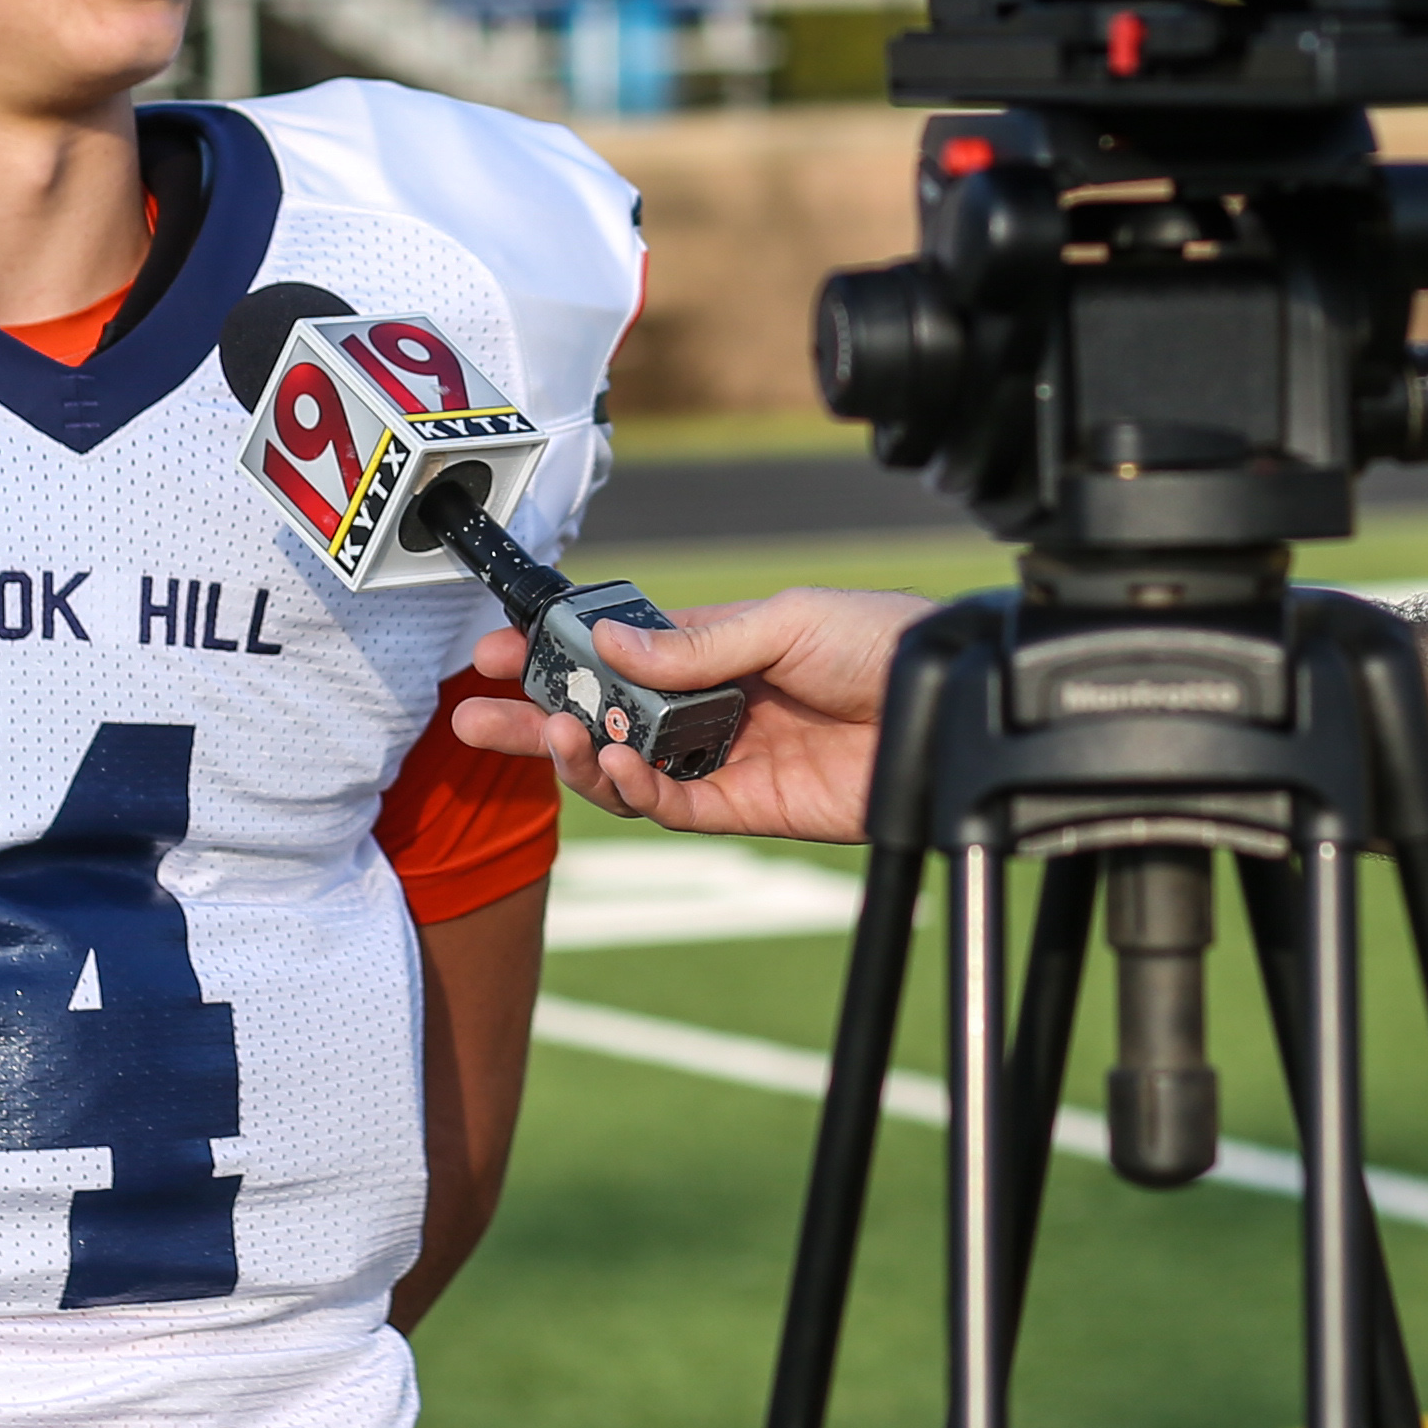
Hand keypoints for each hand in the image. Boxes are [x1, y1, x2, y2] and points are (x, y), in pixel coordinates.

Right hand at [454, 586, 925, 840]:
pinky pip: (673, 807)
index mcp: (716, 644)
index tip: (497, 652)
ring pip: (626, 769)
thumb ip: (695, 643)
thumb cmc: (886, 641)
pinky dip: (635, 791)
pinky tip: (614, 767)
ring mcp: (725, 758)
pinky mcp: (749, 808)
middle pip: (604, 716)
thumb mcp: (785, 620)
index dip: (555, 654)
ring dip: (579, 756)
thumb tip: (610, 644)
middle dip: (537, 717)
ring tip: (555, 736)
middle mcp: (711, 704)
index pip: (616, 652)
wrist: (952, 706)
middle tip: (475, 717)